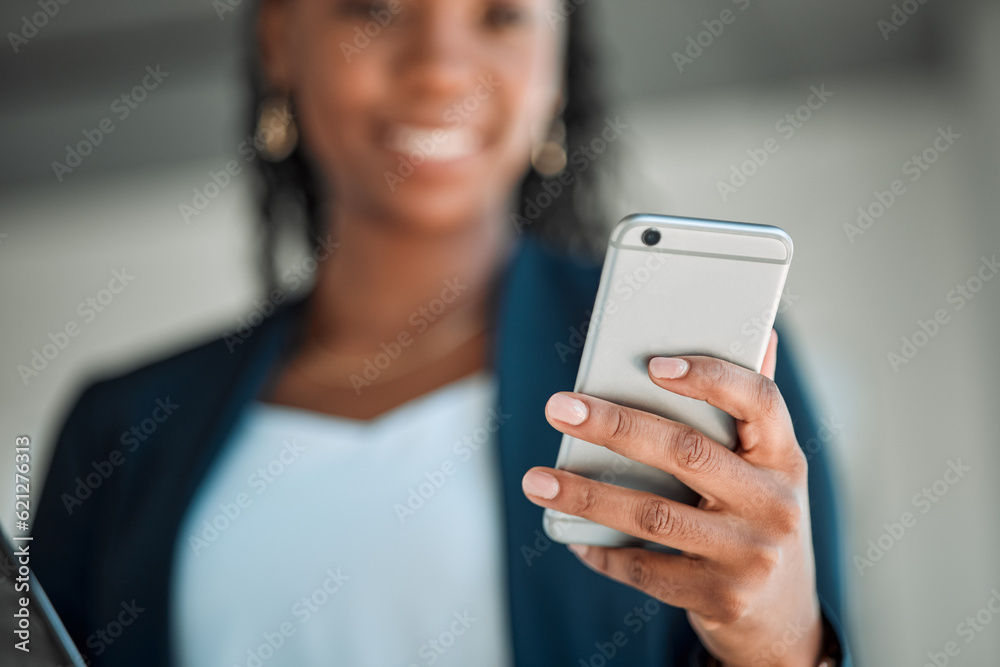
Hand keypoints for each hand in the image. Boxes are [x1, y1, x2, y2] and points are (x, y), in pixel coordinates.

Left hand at [521, 331, 823, 666]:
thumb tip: (759, 332)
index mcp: (784, 458)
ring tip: (535, 479)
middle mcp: (773, 505)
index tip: (653, 363)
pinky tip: (570, 536)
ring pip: (652, 515)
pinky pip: (644, 570)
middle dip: (614, 427)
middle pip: (686, 453)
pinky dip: (601, 551)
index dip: (710, 377)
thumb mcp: (769, 467)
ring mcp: (748, 556)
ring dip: (585, 495)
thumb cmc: (759, 516)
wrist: (782, 616)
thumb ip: (753, 409)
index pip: (759, 401)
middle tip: (558, 408)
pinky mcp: (719, 599)